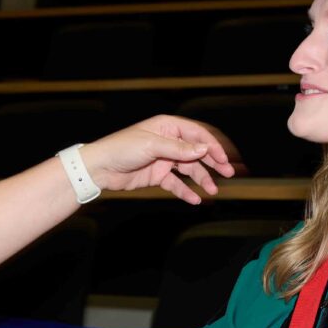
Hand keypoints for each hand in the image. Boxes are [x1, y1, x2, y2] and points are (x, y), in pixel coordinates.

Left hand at [80, 115, 234, 204]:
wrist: (99, 168)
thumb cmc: (121, 149)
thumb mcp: (152, 145)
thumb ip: (179, 149)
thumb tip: (203, 149)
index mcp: (167, 127)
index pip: (197, 134)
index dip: (212, 146)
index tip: (223, 160)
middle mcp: (168, 142)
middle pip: (197, 152)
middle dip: (214, 163)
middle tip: (229, 174)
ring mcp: (163, 159)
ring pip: (189, 169)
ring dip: (202, 179)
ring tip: (213, 191)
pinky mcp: (157, 175)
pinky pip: (176, 184)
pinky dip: (186, 191)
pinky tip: (195, 199)